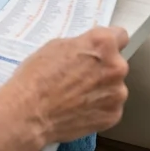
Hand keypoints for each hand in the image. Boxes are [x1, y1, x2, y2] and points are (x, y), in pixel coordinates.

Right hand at [5, 27, 130, 144]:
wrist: (29, 112)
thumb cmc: (37, 78)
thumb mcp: (56, 47)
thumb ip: (81, 46)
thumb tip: (89, 51)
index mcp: (102, 44)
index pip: (120, 36)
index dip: (107, 43)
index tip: (101, 49)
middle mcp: (116, 67)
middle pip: (116, 63)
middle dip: (102, 68)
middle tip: (80, 76)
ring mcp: (117, 93)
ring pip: (114, 87)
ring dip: (101, 89)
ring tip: (76, 95)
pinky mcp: (113, 114)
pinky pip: (110, 106)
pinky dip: (98, 107)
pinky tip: (79, 108)